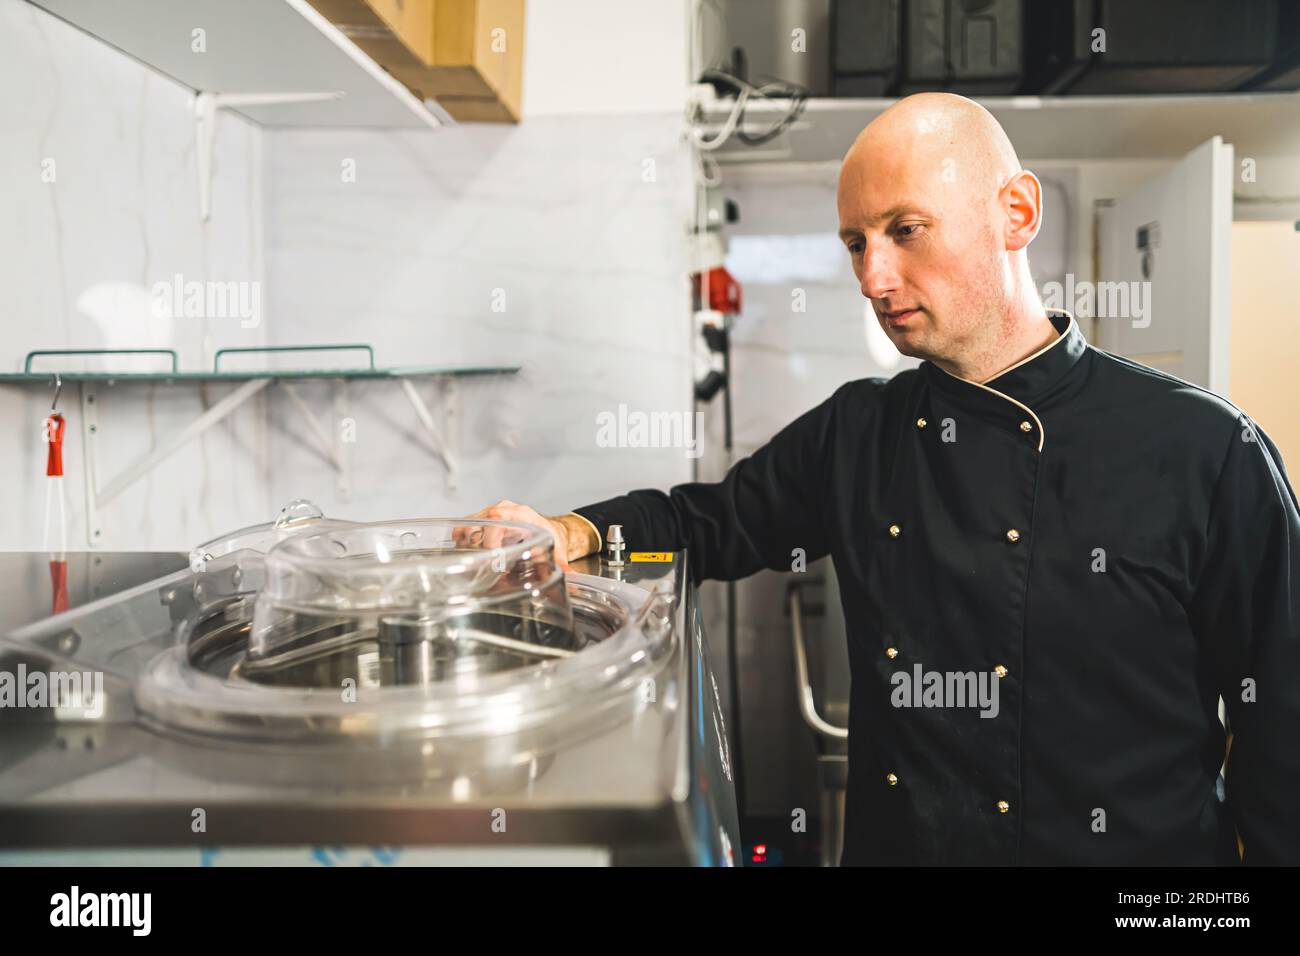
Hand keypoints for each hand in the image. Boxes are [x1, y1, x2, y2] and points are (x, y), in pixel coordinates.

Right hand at [457, 500, 596, 571]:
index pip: (499, 518)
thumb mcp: (556, 550)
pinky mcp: (481, 519)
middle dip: (478, 547)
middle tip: (483, 567)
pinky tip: (467, 556)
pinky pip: (464, 526)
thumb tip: (572, 578)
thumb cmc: (548, 535)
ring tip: (475, 563)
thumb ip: (563, 566)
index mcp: (521, 514)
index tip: (494, 560)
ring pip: (468, 524)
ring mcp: (490, 513)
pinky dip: (461, 541)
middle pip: (480, 523)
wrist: (546, 527)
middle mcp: (503, 510)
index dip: (492, 539)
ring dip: (467, 545)